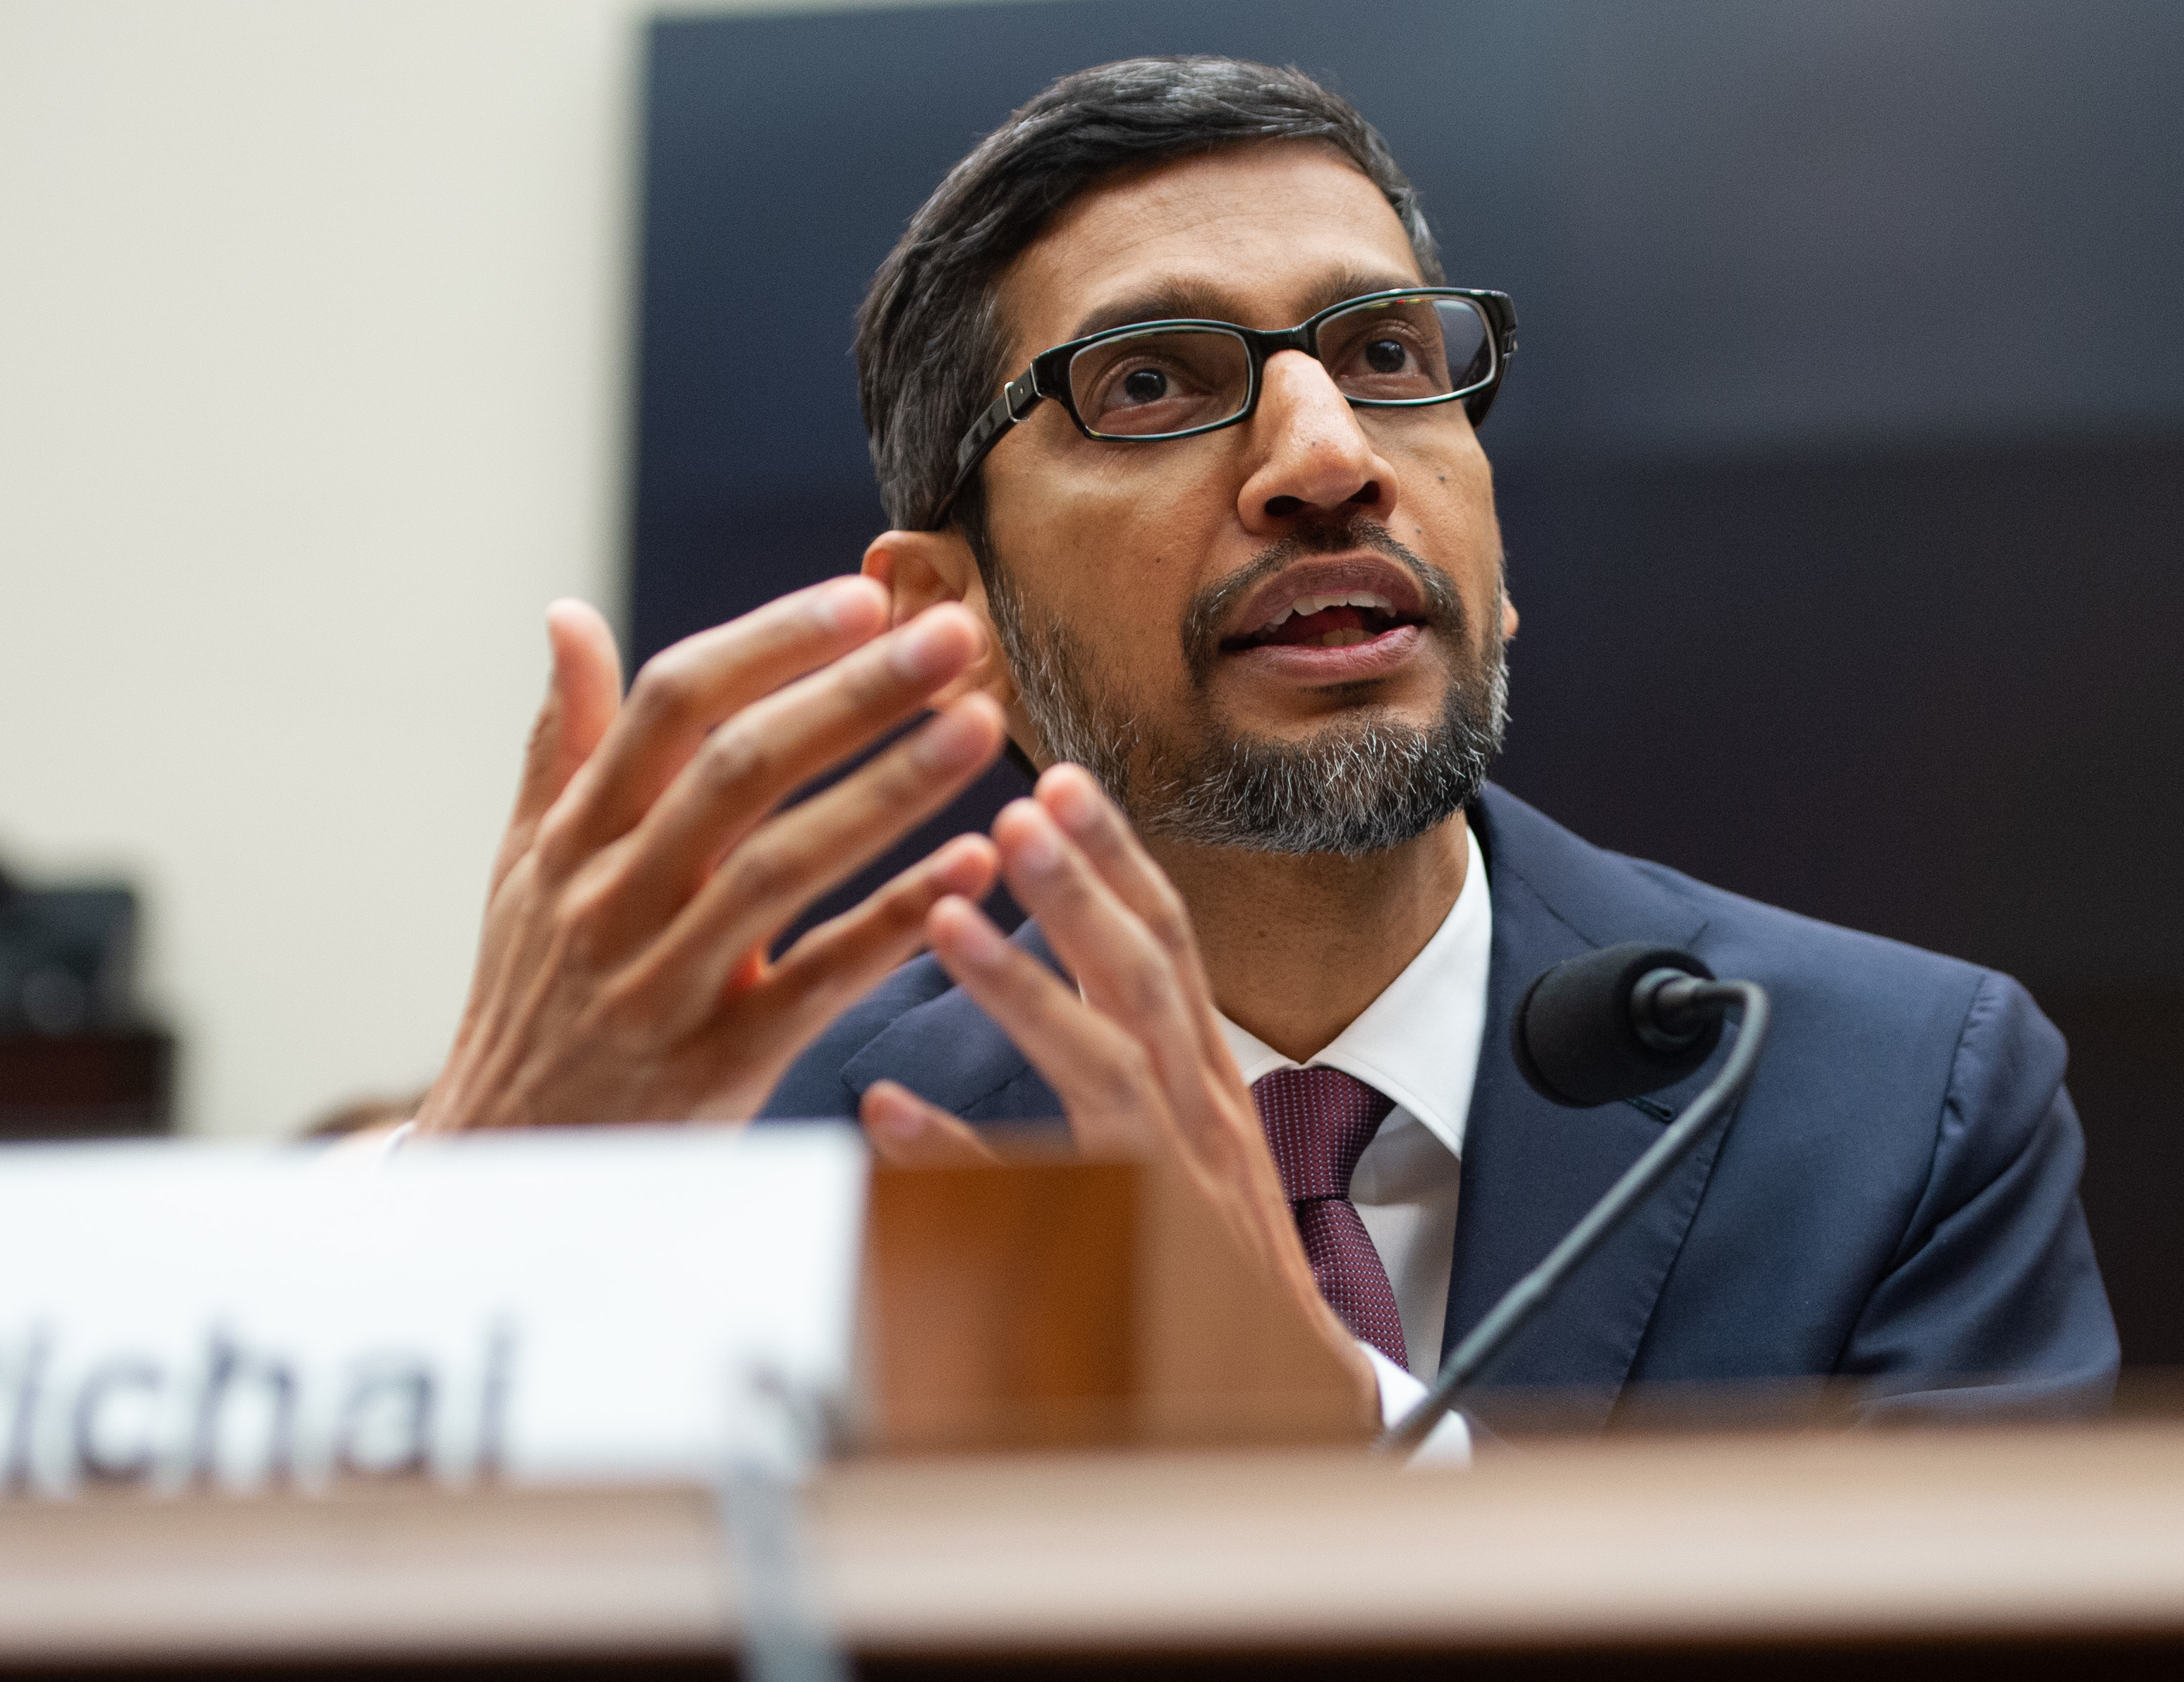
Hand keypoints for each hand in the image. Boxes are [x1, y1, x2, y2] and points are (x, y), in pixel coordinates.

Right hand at [417, 581, 1006, 1130]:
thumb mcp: (524, 873)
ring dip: (888, 790)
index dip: (770, 642)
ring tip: (983, 726)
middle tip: (954, 635)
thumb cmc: (535, 1000)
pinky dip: (895, 919)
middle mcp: (609, 900)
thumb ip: (560, 747)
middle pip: (737, 771)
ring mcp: (659, 986)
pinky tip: (975, 865)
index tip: (865, 592)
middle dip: (852, 694)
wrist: (503, 1169)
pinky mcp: (713, 1068)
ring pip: (780, 869)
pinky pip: (817, 983)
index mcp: (572, 838)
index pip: (670, 705)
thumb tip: (567, 616)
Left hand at [856, 766, 1379, 1412]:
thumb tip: (1009, 989)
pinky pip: (1049, 1210)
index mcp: (1207, 1081)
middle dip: (1086, 885)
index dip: (1118, 860)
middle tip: (1021, 802)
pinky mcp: (1147, 1265)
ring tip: (951, 918)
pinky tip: (890, 1117)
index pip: (1168, 946)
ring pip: (1109, 1068)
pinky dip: (968, 1159)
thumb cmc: (1220, 1273)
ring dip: (1028, 989)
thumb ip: (1107, 1069)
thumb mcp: (1176, 1149)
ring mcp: (1180, 1187)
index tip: (1062, 781)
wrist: (1293, 1403)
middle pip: (1150, 978)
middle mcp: (1204, 1118)